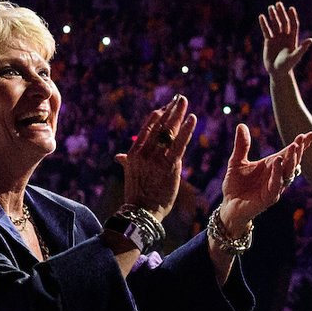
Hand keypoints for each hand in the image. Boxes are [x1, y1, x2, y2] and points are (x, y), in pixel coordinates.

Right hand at [114, 95, 193, 216]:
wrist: (141, 212)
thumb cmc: (137, 194)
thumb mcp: (130, 174)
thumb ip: (126, 161)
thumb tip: (119, 156)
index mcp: (134, 152)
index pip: (147, 128)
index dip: (157, 116)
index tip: (166, 107)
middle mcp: (144, 152)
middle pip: (159, 126)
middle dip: (170, 110)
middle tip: (178, 98)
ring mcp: (157, 158)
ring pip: (169, 132)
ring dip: (178, 114)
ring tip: (184, 101)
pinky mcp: (170, 166)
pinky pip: (180, 144)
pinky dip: (186, 130)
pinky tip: (192, 119)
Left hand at [218, 125, 311, 228]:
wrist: (229, 205)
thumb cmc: (235, 185)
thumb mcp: (236, 161)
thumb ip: (242, 145)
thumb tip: (241, 125)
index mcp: (272, 166)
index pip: (289, 153)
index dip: (301, 145)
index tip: (310, 134)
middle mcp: (276, 176)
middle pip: (292, 162)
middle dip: (298, 151)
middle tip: (300, 139)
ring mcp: (274, 187)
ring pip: (287, 173)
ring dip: (291, 161)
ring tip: (293, 147)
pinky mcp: (267, 198)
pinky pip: (275, 185)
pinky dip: (277, 173)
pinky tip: (277, 162)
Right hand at [258, 1, 311, 76]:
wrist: (277, 72)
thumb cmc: (287, 66)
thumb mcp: (295, 57)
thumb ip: (302, 48)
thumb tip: (311, 39)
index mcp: (292, 38)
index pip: (293, 24)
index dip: (292, 16)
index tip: (291, 8)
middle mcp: (285, 36)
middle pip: (283, 22)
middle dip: (281, 13)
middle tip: (278, 4)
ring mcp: (277, 38)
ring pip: (275, 24)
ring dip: (273, 16)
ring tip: (270, 7)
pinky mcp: (269, 41)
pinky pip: (266, 30)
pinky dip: (264, 24)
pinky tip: (261, 17)